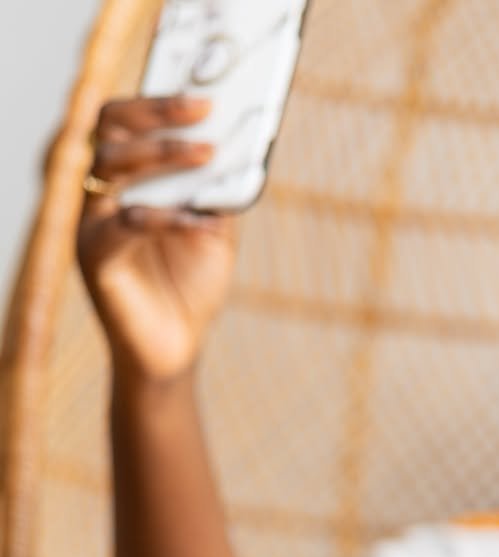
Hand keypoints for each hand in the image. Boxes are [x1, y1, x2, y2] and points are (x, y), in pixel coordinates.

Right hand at [77, 97, 237, 383]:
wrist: (177, 349)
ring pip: (111, 165)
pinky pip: (125, 223)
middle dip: (157, 113)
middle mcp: (101, 194)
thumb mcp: (215, 234)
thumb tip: (238, 150)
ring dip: (163, 155)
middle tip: (203, 110)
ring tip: (208, 154)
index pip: (126, 121)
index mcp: (125, 181)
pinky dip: (167, 217)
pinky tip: (202, 223)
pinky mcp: (96, 258)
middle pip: (111, 128)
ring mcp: (93, 224)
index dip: (158, 102)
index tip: (206, 97)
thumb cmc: (191, 287)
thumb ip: (218, 195)